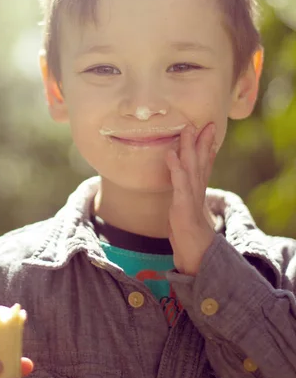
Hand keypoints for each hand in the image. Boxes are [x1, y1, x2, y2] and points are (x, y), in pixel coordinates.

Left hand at [166, 122, 216, 275]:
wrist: (194, 254)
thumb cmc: (188, 232)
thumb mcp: (186, 208)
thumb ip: (184, 193)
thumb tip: (180, 182)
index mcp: (197, 189)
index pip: (204, 163)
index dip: (206, 145)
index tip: (208, 128)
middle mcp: (196, 190)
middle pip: (200, 161)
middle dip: (202, 140)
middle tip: (205, 122)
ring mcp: (190, 197)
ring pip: (191, 167)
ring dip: (189, 147)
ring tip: (187, 129)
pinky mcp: (183, 205)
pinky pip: (178, 183)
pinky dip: (175, 167)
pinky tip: (170, 154)